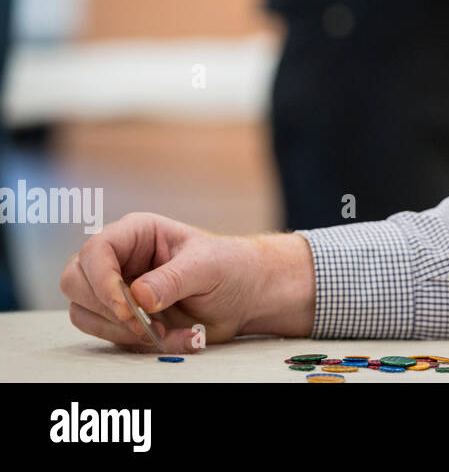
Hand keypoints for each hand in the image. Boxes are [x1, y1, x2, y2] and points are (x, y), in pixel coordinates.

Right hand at [60, 212, 314, 352]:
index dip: (102, 281)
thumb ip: (174, 279)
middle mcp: (119, 258)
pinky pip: (103, 334)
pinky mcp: (119, 316)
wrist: (244, 297)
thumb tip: (139, 297)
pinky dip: (130, 343)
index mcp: (137, 233)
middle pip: (75, 280)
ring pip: (82, 310)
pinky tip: (168, 337)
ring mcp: (114, 288)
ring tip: (162, 331)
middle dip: (106, 308)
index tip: (128, 308)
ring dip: (118, 330)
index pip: (95, 251)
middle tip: (143, 323)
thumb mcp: (208, 267)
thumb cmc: (230, 269)